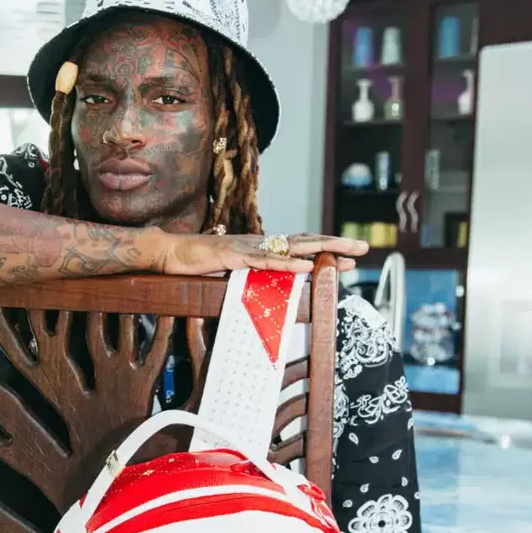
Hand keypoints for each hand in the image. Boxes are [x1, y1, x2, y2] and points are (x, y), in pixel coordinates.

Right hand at [155, 231, 367, 276]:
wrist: (167, 253)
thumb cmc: (194, 264)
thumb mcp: (228, 274)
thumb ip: (248, 278)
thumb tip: (265, 290)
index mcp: (260, 248)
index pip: (299, 247)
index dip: (325, 249)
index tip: (350, 256)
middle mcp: (259, 244)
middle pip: (304, 242)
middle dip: (336, 245)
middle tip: (364, 248)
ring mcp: (248, 249)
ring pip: (291, 248)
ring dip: (321, 251)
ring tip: (346, 254)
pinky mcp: (234, 257)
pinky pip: (265, 262)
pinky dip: (287, 264)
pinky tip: (306, 266)